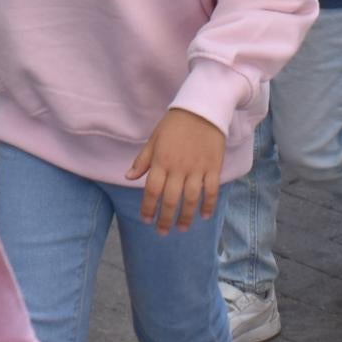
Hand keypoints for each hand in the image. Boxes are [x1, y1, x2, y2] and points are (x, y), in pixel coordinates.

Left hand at [129, 108, 225, 233]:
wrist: (202, 109)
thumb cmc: (174, 124)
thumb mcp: (154, 139)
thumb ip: (142, 160)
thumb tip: (128, 177)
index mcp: (161, 161)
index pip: (152, 190)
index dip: (148, 208)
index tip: (146, 220)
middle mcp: (178, 167)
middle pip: (170, 199)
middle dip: (165, 219)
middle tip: (162, 232)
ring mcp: (197, 168)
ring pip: (191, 199)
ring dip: (186, 217)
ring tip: (182, 228)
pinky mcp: (213, 167)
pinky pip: (211, 190)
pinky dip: (208, 205)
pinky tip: (204, 215)